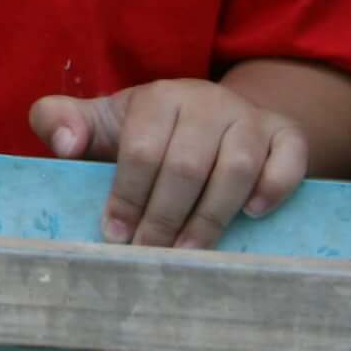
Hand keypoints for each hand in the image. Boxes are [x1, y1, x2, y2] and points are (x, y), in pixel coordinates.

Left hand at [30, 79, 308, 248]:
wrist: (215, 114)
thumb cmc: (149, 128)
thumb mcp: (103, 120)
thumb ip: (61, 121)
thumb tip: (62, 144)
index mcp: (160, 96)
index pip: (141, 149)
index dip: (127, 195)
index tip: (114, 234)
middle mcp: (208, 101)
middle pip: (186, 165)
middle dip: (163, 216)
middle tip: (148, 254)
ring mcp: (251, 118)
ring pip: (236, 168)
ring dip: (211, 217)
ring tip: (187, 252)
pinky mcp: (288, 135)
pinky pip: (289, 162)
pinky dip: (273, 189)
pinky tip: (252, 216)